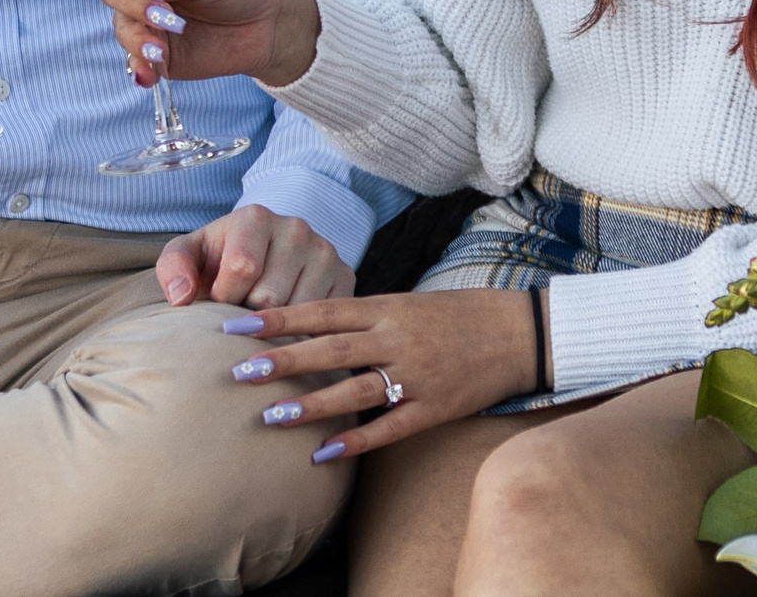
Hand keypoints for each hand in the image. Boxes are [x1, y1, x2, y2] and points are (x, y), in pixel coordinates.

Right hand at [94, 0, 320, 89]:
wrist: (270, 25)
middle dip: (132, 2)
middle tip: (164, 11)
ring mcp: (149, 24)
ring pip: (121, 27)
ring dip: (136, 36)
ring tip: (160, 47)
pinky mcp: (159, 55)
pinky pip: (137, 62)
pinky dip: (139, 67)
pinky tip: (149, 71)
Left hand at [158, 205, 351, 309]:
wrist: (260, 255)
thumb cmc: (217, 261)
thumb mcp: (188, 257)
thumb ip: (174, 269)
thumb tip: (182, 297)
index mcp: (256, 217)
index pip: (242, 268)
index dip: (224, 297)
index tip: (219, 301)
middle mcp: (296, 228)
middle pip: (270, 297)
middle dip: (249, 315)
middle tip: (242, 311)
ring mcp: (326, 252)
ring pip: (300, 314)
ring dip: (277, 327)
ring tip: (264, 316)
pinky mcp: (346, 277)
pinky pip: (325, 321)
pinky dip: (304, 331)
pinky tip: (289, 325)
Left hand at [220, 289, 540, 461]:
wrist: (518, 332)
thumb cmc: (456, 316)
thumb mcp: (408, 303)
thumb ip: (365, 316)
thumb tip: (311, 324)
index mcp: (389, 307)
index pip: (324, 310)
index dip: (280, 318)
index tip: (238, 325)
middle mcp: (398, 338)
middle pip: (331, 348)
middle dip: (283, 360)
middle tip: (240, 370)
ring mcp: (417, 373)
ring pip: (355, 389)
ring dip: (311, 404)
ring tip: (271, 417)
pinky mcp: (435, 406)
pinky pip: (390, 427)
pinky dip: (356, 440)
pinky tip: (323, 453)